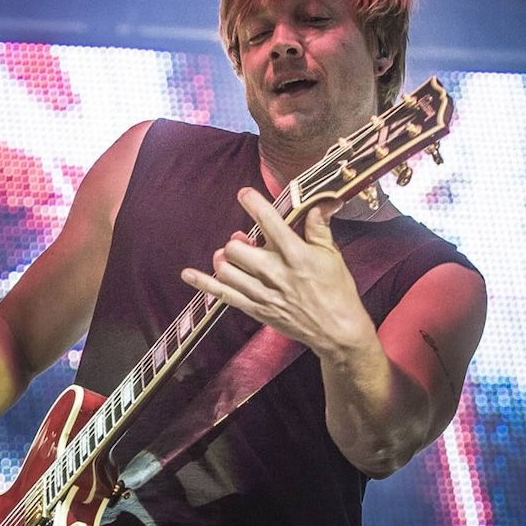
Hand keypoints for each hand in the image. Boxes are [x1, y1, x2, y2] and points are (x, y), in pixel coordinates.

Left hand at [179, 188, 377, 359]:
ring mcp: (263, 293)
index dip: (253, 203)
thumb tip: (321, 201)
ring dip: (225, 259)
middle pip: (237, 248)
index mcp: (296, 255)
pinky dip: (202, 283)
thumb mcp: (332, 255)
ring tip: (233, 257)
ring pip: (226, 269)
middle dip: (238, 241)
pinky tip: (187, 274)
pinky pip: (222, 294)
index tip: (244, 194)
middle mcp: (276, 273)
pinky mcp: (255, 309)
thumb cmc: (337, 291)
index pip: (269, 222)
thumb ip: (319, 226)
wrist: (337, 331)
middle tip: (246, 242)